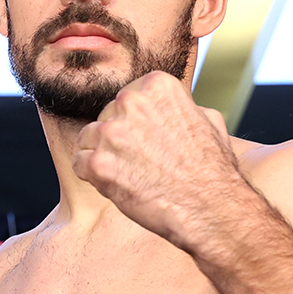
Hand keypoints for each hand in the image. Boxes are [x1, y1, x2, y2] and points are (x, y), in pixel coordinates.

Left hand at [70, 70, 246, 248]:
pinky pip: (80, 164)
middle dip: (117, 139)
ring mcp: (112, 133)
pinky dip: (93, 177)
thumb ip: (178, 106)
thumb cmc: (212, 169)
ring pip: (88, 139)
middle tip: (141, 161)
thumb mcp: (207, 119)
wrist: (210, 208)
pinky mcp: (98, 164)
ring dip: (103, 156)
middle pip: (106, 117)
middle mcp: (130, 102)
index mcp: (155, 86)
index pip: (126, 99)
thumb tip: (168, 107)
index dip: (134, 123)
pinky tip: (117, 185)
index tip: (149, 140)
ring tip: (130, 174)